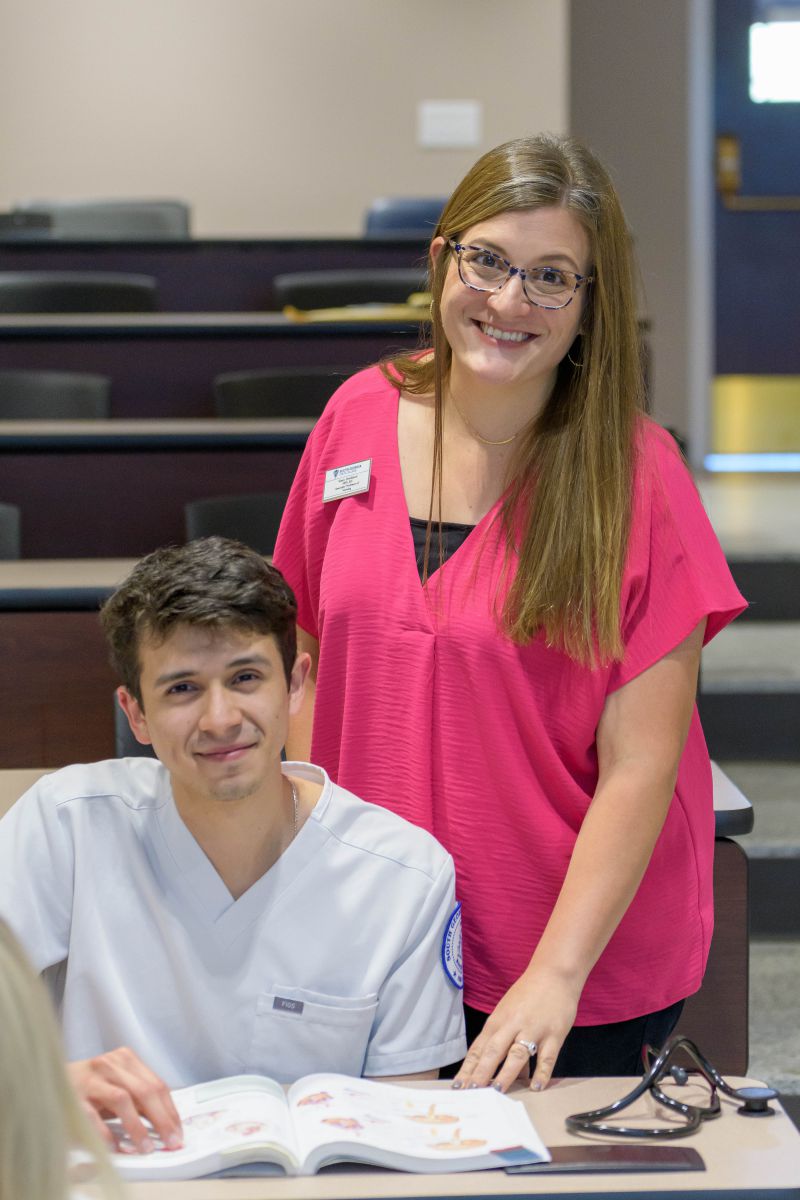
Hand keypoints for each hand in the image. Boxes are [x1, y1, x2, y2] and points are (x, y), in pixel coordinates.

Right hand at [68, 1046, 182, 1152]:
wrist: (48, 1080)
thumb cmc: (89, 1086)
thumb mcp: (117, 1084)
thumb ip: (138, 1098)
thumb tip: (165, 1123)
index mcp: (125, 1059)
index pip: (156, 1084)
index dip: (170, 1111)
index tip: (178, 1132)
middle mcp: (110, 1064)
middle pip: (144, 1091)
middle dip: (161, 1119)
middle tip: (170, 1141)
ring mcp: (90, 1078)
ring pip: (122, 1100)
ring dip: (137, 1127)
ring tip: (146, 1147)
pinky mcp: (73, 1096)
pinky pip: (93, 1116)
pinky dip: (106, 1134)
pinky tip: (114, 1148)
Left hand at [453, 968, 579, 1092]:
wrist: (554, 973)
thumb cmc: (529, 994)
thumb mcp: (509, 1012)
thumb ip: (504, 1040)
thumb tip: (501, 1071)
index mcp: (498, 1020)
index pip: (479, 1048)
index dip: (468, 1068)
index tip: (458, 1086)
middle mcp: (513, 1025)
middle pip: (493, 1051)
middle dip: (481, 1073)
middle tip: (471, 1092)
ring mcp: (534, 1029)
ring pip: (517, 1054)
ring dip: (507, 1073)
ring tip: (497, 1090)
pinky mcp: (554, 1033)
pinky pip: (547, 1056)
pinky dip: (542, 1072)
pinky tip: (536, 1086)